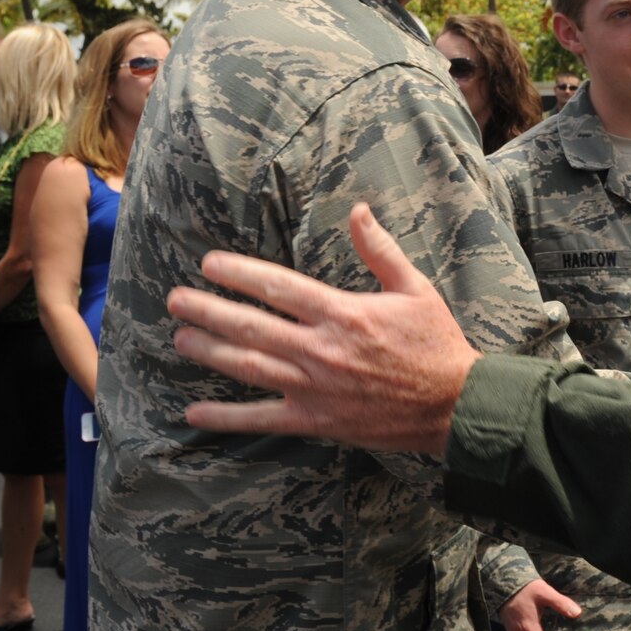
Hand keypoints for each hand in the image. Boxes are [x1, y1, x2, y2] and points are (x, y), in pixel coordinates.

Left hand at [174, 204, 478, 452]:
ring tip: (180, 339)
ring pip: (249, 367)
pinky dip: (226, 417)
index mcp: (343, 312)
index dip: (238, 273)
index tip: (208, 263)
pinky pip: (261, 419)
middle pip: (251, 326)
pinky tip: (194, 413)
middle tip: (175, 300)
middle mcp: (321, 349)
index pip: (278, 286)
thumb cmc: (436, 344)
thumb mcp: (416, 288)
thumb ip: (380, 250)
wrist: (454, 405)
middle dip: (208, 311)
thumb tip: (358, 210)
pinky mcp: (315, 421)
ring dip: (210, 353)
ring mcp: (315, 388)